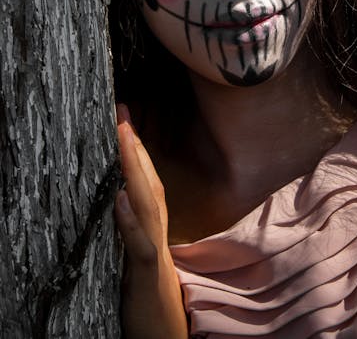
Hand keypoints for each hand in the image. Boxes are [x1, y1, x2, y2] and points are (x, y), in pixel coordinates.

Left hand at [115, 104, 188, 338]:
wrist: (165, 336)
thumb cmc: (148, 298)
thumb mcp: (135, 257)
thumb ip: (131, 228)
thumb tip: (119, 196)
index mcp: (151, 227)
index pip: (143, 180)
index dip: (134, 149)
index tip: (122, 117)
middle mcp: (156, 232)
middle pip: (148, 182)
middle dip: (134, 146)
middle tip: (121, 111)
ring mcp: (154, 252)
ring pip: (147, 204)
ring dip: (135, 169)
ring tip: (123, 137)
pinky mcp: (147, 275)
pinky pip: (140, 246)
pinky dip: (131, 222)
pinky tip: (120, 199)